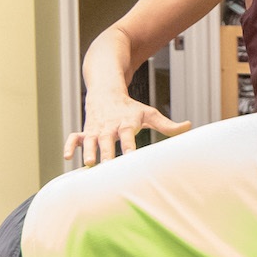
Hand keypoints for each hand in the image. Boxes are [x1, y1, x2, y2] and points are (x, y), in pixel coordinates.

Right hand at [66, 95, 191, 166]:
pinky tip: (67, 157)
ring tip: (89, 163)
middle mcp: (109, 126)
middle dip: (107, 151)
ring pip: (89, 139)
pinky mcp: (85, 130)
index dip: (129, 145)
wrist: (106, 91)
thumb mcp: (149, 113)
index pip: (128, 135)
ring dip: (88, 150)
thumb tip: (189, 126)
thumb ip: (167, 124)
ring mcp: (95, 128)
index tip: (131, 157)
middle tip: (107, 165)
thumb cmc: (130, 108)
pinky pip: (74, 138)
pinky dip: (70, 145)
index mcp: (126, 123)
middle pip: (107, 139)